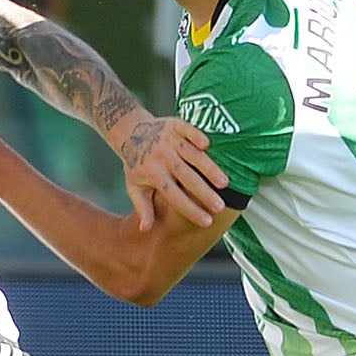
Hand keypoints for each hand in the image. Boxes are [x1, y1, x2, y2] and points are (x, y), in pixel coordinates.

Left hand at [113, 110, 226, 228]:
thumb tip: (145, 230)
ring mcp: (168, 140)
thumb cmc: (137, 164)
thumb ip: (142, 207)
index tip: (207, 222)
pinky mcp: (175, 125)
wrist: (130, 131)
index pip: (174, 196)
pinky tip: (209, 146)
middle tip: (221, 208)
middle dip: (204, 193)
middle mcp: (161, 157)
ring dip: (209, 168)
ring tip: (225, 184)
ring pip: (192, 155)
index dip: (190, 210)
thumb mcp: (135, 186)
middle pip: (186, 178)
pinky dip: (196, 136)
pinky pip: (187, 130)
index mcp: (152, 174)